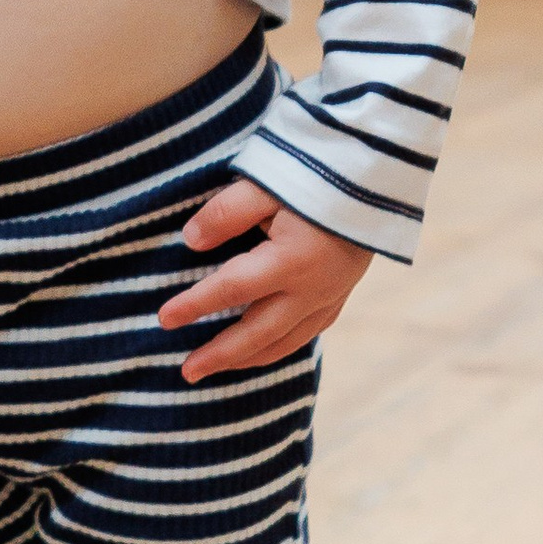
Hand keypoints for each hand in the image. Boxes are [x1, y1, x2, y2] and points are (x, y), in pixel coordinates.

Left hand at [157, 179, 370, 382]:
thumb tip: (191, 242)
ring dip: (249, 358)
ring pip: (286, 341)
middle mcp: (312, 289)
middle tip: (187, 371)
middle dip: (220, 354)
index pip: (231, 289)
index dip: (195, 305)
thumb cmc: (317, 173)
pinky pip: (308, 332)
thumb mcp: (266, 182)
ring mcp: (331, 295)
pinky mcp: (343, 293)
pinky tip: (263, 349)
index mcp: (291, 261)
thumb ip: (226, 213)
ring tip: (217, 368)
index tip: (165, 318)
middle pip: (258, 333)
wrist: (378, 172)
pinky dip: (281, 346)